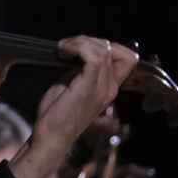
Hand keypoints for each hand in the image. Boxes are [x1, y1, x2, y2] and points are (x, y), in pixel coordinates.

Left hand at [9, 36, 136, 177]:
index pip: (126, 58)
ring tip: (63, 49)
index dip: (108, 45)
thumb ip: (81, 70)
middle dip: (89, 40)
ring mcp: (103, 88)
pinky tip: (63, 51)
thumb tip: (78, 51)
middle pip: (115, 49)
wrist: (51, 136)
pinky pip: (94, 56)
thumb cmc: (57, 113)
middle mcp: (111, 87)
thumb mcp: (72, 85)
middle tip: (67, 47)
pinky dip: (78, 47)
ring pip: (104, 49)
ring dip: (81, 42)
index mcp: (109, 87)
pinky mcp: (89, 88)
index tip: (81, 47)